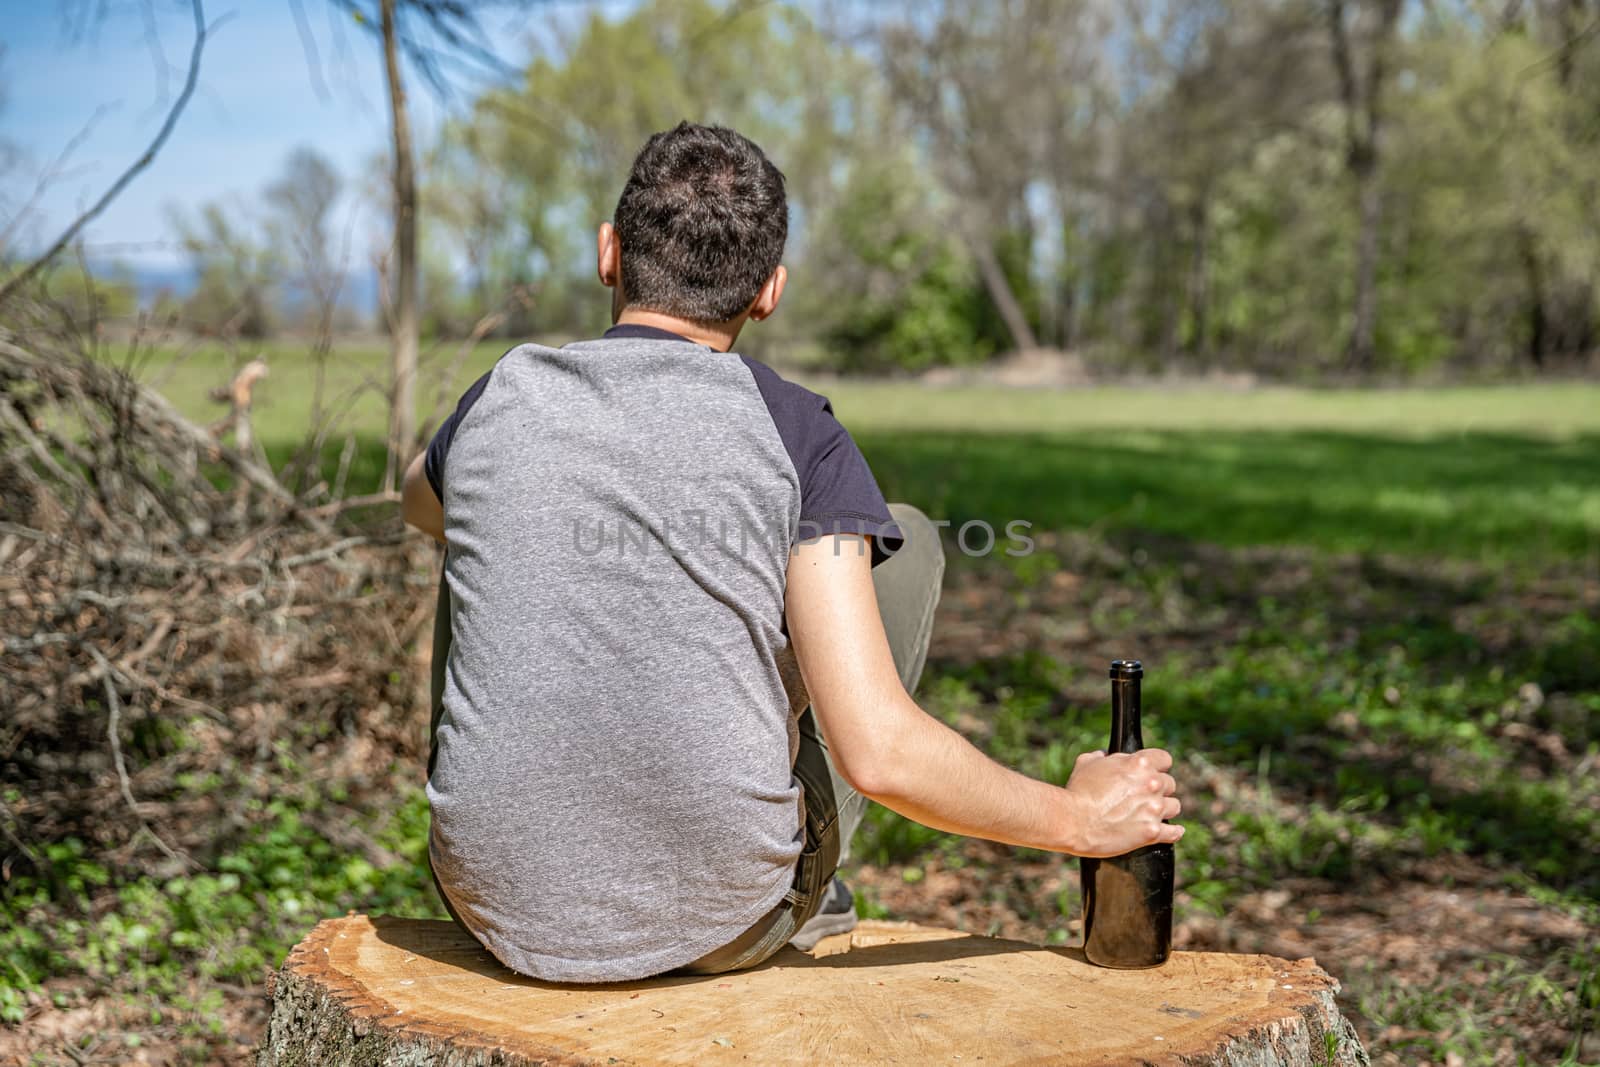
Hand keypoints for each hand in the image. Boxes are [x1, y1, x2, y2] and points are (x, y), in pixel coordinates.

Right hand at [1062, 748, 1182, 856]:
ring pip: (1174, 806)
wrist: (1072, 821)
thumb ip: (1100, 757)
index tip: (1153, 772)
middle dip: (1158, 789)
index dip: (1157, 766)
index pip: (1165, 759)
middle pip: (1170, 784)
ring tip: (1152, 813)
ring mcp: (1154, 809)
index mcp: (1139, 764)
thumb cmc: (1077, 791)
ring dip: (1164, 809)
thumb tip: (1103, 755)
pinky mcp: (1152, 832)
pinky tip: (1172, 831)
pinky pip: (1174, 832)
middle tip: (1145, 796)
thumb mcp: (1086, 764)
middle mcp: (1152, 784)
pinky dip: (1173, 832)